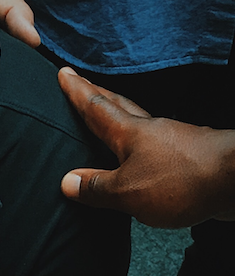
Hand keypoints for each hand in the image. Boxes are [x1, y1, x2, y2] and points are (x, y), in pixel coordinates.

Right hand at [58, 66, 234, 227]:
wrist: (234, 179)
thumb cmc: (180, 181)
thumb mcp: (127, 191)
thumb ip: (97, 188)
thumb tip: (69, 182)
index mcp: (130, 134)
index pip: (97, 108)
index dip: (79, 93)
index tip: (65, 75)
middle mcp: (151, 130)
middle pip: (119, 107)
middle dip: (98, 96)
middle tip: (83, 85)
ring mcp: (172, 141)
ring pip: (139, 124)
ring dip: (120, 118)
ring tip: (108, 119)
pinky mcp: (187, 157)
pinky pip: (155, 146)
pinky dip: (140, 145)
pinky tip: (140, 155)